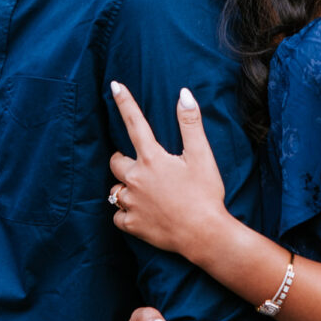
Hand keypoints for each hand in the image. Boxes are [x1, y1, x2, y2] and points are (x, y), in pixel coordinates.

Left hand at [108, 82, 226, 258]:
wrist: (205, 234)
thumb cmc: (205, 194)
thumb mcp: (201, 156)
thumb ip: (190, 123)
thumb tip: (184, 94)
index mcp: (152, 159)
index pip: (134, 123)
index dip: (124, 102)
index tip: (114, 86)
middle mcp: (136, 179)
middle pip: (115, 161)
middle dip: (123, 160)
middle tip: (141, 165)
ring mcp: (131, 203)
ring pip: (116, 190)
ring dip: (125, 188)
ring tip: (146, 193)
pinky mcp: (131, 224)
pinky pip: (118, 216)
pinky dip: (125, 213)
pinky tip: (142, 213)